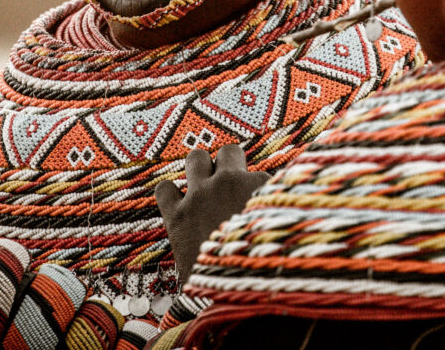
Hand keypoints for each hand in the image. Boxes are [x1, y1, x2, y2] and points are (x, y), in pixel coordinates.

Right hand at [154, 145, 268, 284]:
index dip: (178, 191)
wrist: (251, 291)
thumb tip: (182, 291)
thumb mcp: (190, 278)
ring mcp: (229, 184)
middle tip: (224, 186)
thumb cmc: (218, 293)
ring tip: (250, 183)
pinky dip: (272, 186)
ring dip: (237, 163)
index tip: (190, 200)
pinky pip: (265, 172)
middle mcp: (200, 194)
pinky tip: (280, 205)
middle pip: (196, 157)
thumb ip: (189, 260)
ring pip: (228, 150)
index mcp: (179, 219)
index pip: (164, 188)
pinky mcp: (260, 182)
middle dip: (210, 167)